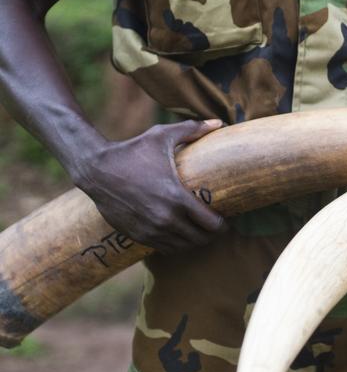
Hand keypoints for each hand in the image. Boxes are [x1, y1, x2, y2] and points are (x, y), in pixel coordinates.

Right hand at [74, 119, 226, 253]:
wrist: (95, 169)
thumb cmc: (132, 151)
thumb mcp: (161, 136)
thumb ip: (193, 129)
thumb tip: (219, 122)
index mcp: (176, 197)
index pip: (211, 223)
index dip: (222, 225)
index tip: (225, 220)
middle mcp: (165, 218)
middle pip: (200, 239)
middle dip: (211, 235)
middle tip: (215, 228)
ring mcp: (150, 230)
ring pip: (183, 247)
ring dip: (194, 242)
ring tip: (199, 232)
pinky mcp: (137, 235)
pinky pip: (165, 248)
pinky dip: (175, 244)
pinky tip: (179, 235)